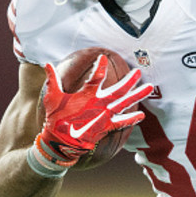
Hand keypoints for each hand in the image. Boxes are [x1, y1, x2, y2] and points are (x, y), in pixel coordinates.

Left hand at [36, 55, 152, 166]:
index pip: (97, 78)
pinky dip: (130, 119)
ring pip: (123, 103)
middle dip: (128, 81)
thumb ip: (53, 80)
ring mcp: (104, 114)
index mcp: (88, 94)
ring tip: (148, 87)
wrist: (58, 139)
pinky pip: (120, 122)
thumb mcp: (53, 97)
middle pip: (117, 90)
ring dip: (135, 95)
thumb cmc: (56, 118)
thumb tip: (46, 63)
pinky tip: (141, 115)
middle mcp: (99, 102)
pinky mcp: (105, 126)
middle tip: (138, 71)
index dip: (100, 67)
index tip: (102, 57)